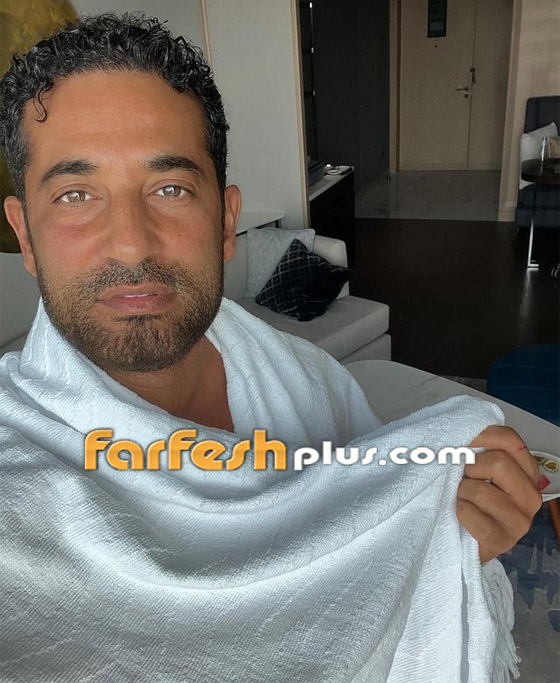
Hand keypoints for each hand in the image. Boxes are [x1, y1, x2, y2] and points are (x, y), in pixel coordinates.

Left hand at [456, 425, 541, 562]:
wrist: (464, 539)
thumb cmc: (471, 499)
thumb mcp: (476, 468)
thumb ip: (478, 448)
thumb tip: (465, 431)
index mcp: (526, 472)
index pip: (510, 440)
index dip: (481, 435)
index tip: (462, 442)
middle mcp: (530, 495)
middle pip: (498, 462)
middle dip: (471, 469)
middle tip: (464, 480)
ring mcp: (520, 520)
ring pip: (479, 490)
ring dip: (460, 492)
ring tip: (462, 499)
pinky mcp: (503, 540)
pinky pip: (469, 513)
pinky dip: (458, 511)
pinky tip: (461, 516)